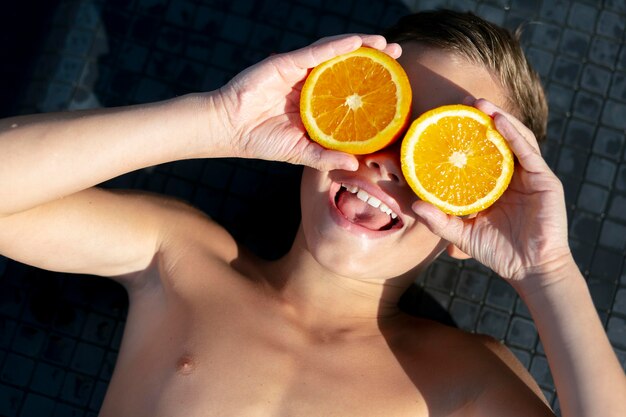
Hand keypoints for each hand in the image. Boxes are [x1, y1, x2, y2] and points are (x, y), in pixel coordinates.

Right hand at [215, 35, 400, 170]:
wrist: (228, 130)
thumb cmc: (261, 141)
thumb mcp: (299, 152)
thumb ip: (325, 157)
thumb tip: (355, 164)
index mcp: (315, 101)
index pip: (348, 87)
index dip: (371, 81)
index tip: (396, 81)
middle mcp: (310, 82)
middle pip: (346, 64)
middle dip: (373, 56)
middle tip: (398, 52)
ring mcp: (298, 71)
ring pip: (334, 52)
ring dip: (360, 45)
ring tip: (384, 44)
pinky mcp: (285, 64)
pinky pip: (314, 52)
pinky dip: (335, 46)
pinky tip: (355, 42)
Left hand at [412, 99, 571, 290]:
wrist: (529, 269)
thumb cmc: (496, 252)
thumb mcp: (461, 234)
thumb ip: (439, 220)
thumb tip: (413, 205)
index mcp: (492, 184)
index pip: (478, 153)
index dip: (465, 136)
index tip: (445, 119)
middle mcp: (511, 175)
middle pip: (497, 140)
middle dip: (482, 118)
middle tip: (463, 101)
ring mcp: (529, 176)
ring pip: (514, 139)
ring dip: (498, 119)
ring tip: (480, 104)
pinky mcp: (544, 180)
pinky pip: (528, 152)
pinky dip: (514, 135)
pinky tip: (499, 122)